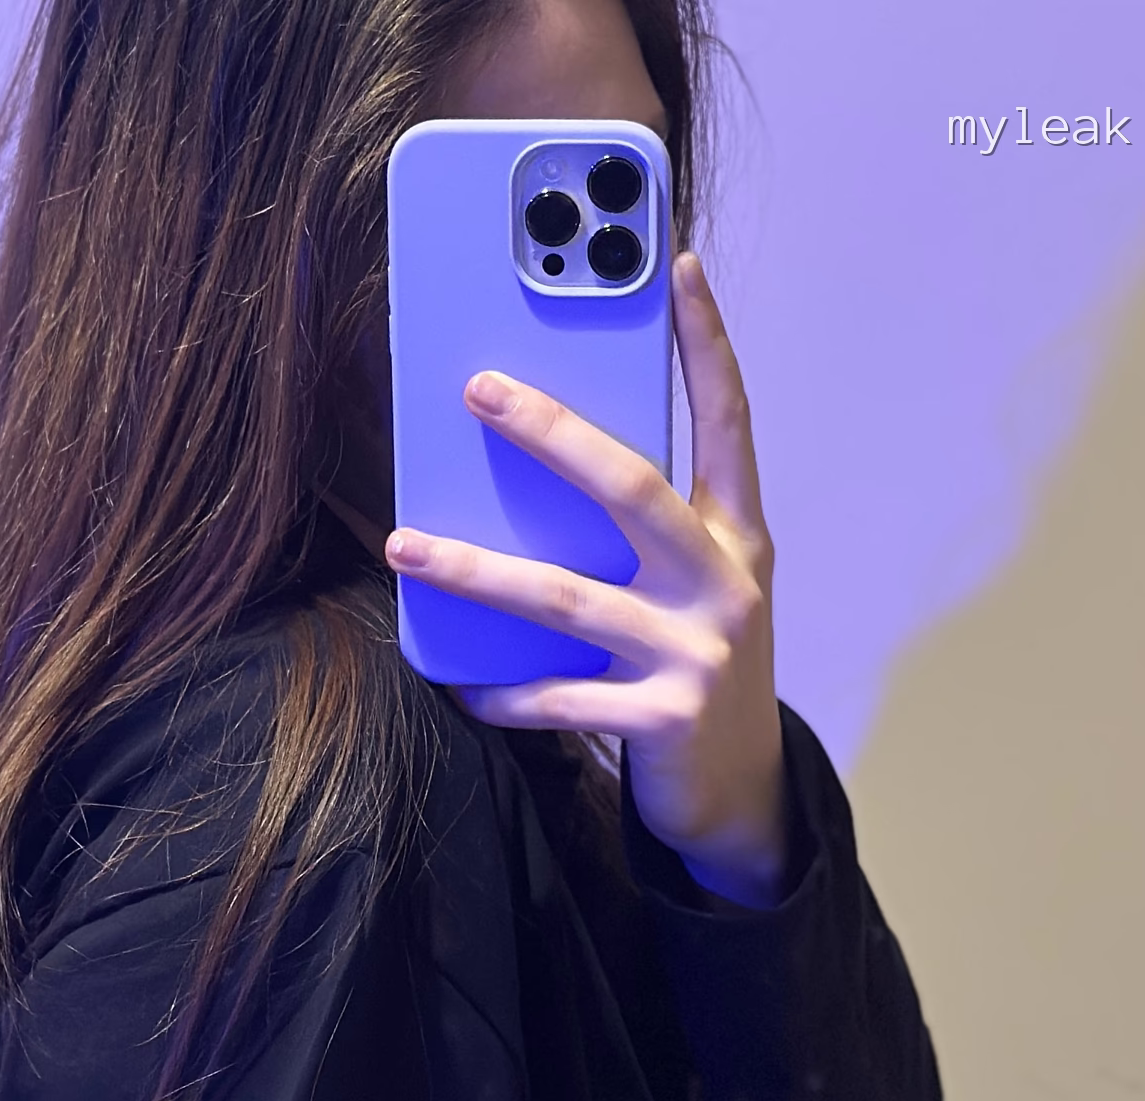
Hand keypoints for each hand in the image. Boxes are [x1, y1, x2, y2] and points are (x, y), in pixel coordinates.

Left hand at [383, 252, 785, 906]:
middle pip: (633, 488)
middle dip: (553, 432)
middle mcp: (725, 585)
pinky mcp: (663, 720)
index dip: (708, 343)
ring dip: (476, 570)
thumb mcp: (692, 591)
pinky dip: (500, 691)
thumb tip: (533, 474)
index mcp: (738, 538)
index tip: (679, 263)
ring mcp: (697, 654)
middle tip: (478, 389)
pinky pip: (558, 697)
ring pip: (566, 597)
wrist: (738, 792)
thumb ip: (644, 533)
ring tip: (405, 546)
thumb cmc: (695, 669)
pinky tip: (458, 681)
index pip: (728, 422)